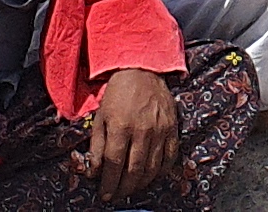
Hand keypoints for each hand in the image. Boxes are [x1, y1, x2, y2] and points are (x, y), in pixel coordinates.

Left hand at [76, 67, 176, 203]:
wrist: (142, 70)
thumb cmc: (118, 94)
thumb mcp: (100, 117)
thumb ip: (97, 146)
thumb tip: (95, 172)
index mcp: (121, 126)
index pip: (114, 164)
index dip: (108, 184)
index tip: (104, 195)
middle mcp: (142, 130)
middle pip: (134, 170)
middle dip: (123, 188)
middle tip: (116, 196)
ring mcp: (160, 130)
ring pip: (152, 167)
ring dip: (141, 184)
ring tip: (131, 189)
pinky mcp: (173, 128)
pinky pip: (170, 156)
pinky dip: (161, 171)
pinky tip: (152, 177)